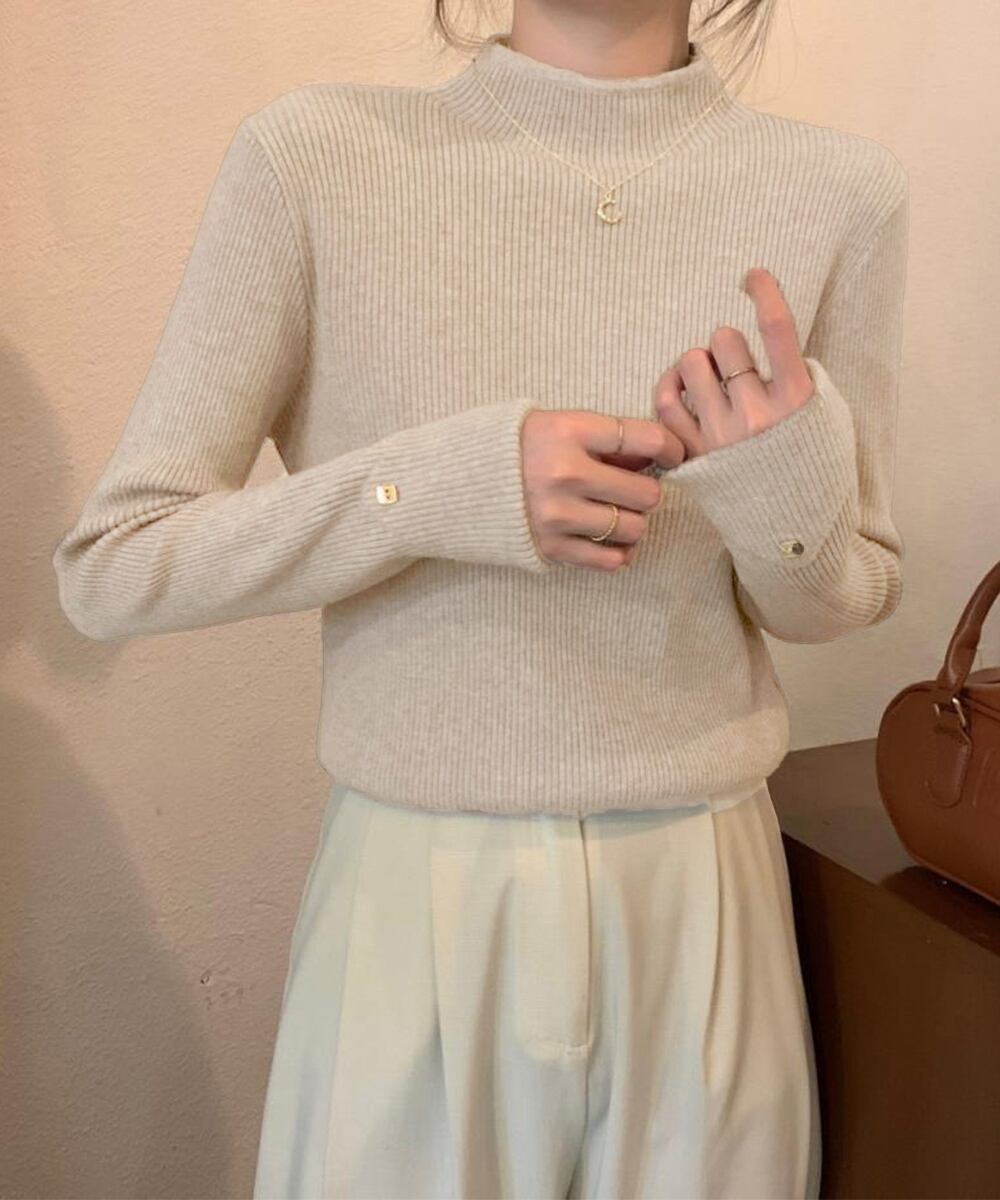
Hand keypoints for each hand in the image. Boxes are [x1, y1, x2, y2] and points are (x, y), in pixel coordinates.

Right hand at [521, 409, 685, 570]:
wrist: (462, 481)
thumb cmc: (521, 448)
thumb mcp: (561, 426)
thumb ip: (608, 442)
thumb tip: (657, 460)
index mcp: (569, 432)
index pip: (646, 439)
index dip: (671, 448)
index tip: (672, 456)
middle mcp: (565, 474)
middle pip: (647, 493)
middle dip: (646, 492)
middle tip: (631, 490)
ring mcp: (557, 514)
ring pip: (634, 529)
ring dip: (632, 522)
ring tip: (615, 513)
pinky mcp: (550, 546)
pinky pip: (610, 560)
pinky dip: (617, 552)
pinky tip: (607, 539)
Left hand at [653, 268, 814, 462]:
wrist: (794, 530)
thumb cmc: (814, 468)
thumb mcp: (827, 418)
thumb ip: (801, 378)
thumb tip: (770, 343)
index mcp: (797, 400)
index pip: (778, 328)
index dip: (764, 291)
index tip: (752, 275)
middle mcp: (756, 415)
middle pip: (724, 340)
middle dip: (727, 344)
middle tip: (734, 366)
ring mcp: (720, 436)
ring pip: (691, 363)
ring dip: (698, 362)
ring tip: (708, 380)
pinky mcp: (693, 455)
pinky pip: (664, 403)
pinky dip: (668, 387)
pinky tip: (679, 389)